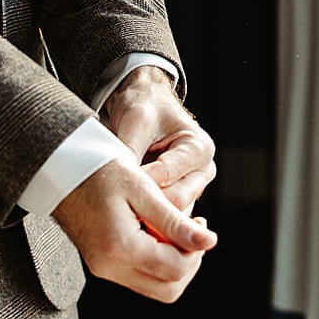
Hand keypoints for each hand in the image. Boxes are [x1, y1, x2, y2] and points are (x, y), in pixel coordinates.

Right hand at [51, 156, 216, 302]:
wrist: (61, 168)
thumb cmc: (100, 169)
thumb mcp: (142, 188)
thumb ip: (174, 220)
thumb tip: (209, 242)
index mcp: (120, 246)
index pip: (175, 269)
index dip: (196, 250)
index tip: (200, 223)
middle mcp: (109, 266)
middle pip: (168, 289)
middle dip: (188, 263)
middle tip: (191, 231)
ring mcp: (103, 269)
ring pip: (155, 288)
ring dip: (173, 264)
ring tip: (175, 229)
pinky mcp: (101, 264)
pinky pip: (139, 277)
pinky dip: (156, 262)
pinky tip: (156, 232)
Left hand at [102, 65, 216, 215]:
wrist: (146, 103)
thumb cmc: (146, 106)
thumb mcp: (136, 122)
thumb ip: (131, 152)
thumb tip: (119, 182)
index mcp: (199, 148)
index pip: (168, 176)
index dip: (140, 182)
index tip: (116, 185)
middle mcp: (203, 169)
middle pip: (175, 200)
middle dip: (145, 201)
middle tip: (115, 201)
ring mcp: (194, 185)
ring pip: (171, 212)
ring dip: (147, 212)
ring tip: (120, 209)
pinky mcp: (182, 195)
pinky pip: (166, 214)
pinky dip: (149, 215)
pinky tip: (129, 212)